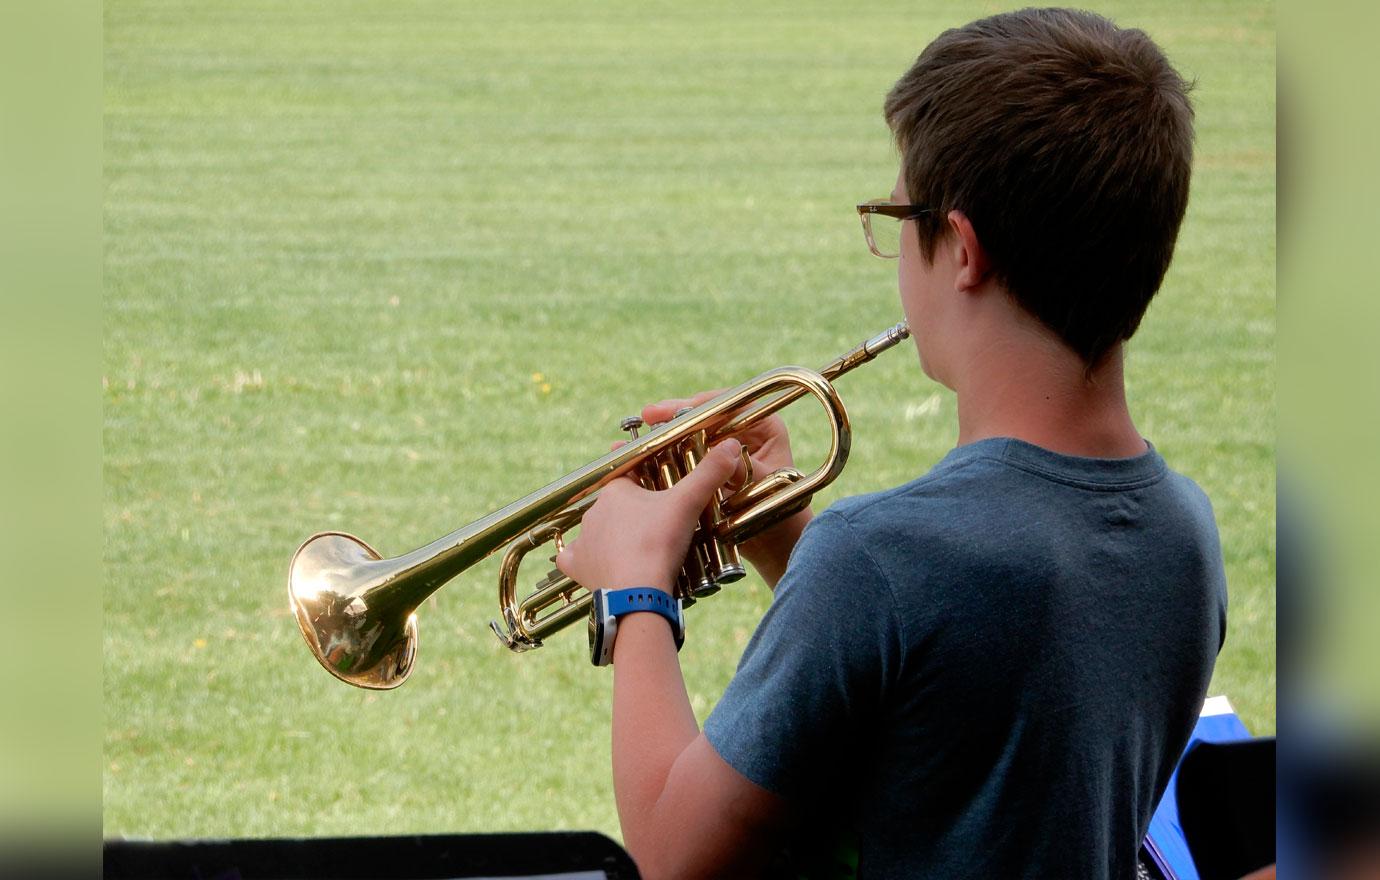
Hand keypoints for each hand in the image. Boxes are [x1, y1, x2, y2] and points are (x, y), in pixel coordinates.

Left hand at [555, 438, 742, 593]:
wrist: (637, 591)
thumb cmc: (659, 542)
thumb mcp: (689, 503)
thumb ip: (710, 472)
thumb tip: (732, 444)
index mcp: (615, 491)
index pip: (632, 479)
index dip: (650, 486)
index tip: (665, 497)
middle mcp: (593, 512)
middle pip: (618, 507)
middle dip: (636, 514)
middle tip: (660, 529)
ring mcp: (583, 540)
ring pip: (597, 531)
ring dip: (614, 537)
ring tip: (640, 550)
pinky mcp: (577, 566)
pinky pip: (573, 559)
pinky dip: (584, 560)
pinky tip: (598, 564)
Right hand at [642, 391, 810, 587]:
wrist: (771, 544)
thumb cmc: (780, 517)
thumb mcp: (763, 490)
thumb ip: (746, 470)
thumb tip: (725, 452)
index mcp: (765, 427)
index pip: (732, 404)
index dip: (703, 404)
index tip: (679, 410)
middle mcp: (745, 430)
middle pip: (706, 413)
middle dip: (676, 414)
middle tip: (650, 414)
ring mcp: (724, 446)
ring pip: (692, 430)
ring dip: (667, 430)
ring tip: (642, 428)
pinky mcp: (708, 462)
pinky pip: (685, 450)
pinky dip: (666, 450)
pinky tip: (643, 452)